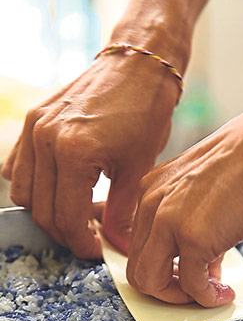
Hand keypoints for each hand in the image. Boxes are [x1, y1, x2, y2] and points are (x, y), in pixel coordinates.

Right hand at [1, 54, 178, 257]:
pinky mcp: (31, 121)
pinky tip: (63, 191)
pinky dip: (36, 186)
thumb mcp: (138, 169)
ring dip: (48, 212)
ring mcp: (33, 129)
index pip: (66, 218)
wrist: (137, 68)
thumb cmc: (145, 113)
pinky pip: (18, 167)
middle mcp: (44, 140)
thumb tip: (120, 248)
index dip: (82, 243)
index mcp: (73, 154)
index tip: (98, 252)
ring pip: (24, 192)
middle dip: (65, 233)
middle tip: (90, 240)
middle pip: (41, 210)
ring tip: (78, 218)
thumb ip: (122, 213)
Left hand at [126, 88, 242, 306]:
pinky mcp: (195, 239)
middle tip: (196, 291)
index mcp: (152, 190)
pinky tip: (224, 294)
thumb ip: (197, 222)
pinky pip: (192, 286)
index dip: (163, 265)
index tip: (186, 274)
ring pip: (150, 282)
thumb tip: (207, 261)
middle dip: (167, 288)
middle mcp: (151, 205)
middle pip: (137, 267)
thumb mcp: (208, 190)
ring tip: (208, 295)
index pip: (139, 242)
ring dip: (179, 298)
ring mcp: (170, 223)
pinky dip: (208, 298)